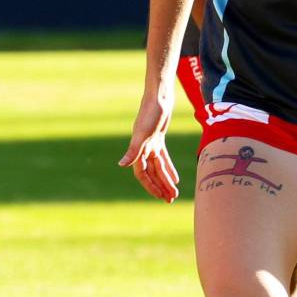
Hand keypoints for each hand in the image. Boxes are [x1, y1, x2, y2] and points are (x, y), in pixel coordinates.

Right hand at [118, 85, 179, 202]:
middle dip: (160, 187)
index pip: (142, 174)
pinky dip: (168, 168)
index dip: (151, 186)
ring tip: (174, 193)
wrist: (159, 96)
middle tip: (169, 200)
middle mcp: (143, 148)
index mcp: (138, 149)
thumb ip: (133, 150)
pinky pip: (163, 158)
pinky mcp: (158, 138)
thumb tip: (121, 165)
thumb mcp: (143, 133)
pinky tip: (175, 178)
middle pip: (152, 173)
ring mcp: (150, 144)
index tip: (160, 197)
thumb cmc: (150, 113)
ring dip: (165, 180)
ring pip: (158, 167)